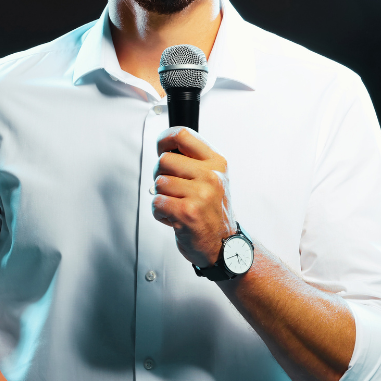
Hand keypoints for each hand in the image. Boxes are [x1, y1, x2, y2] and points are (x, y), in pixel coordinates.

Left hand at [152, 127, 236, 266]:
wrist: (224, 245)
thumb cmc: (212, 212)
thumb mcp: (212, 179)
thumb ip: (192, 161)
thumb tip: (163, 147)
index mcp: (216, 163)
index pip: (183, 135)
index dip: (164, 139)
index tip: (161, 148)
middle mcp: (211, 176)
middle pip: (164, 160)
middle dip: (160, 176)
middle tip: (172, 190)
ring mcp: (201, 195)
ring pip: (158, 183)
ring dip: (161, 198)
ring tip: (177, 206)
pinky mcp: (188, 213)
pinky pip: (157, 202)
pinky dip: (160, 213)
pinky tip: (174, 218)